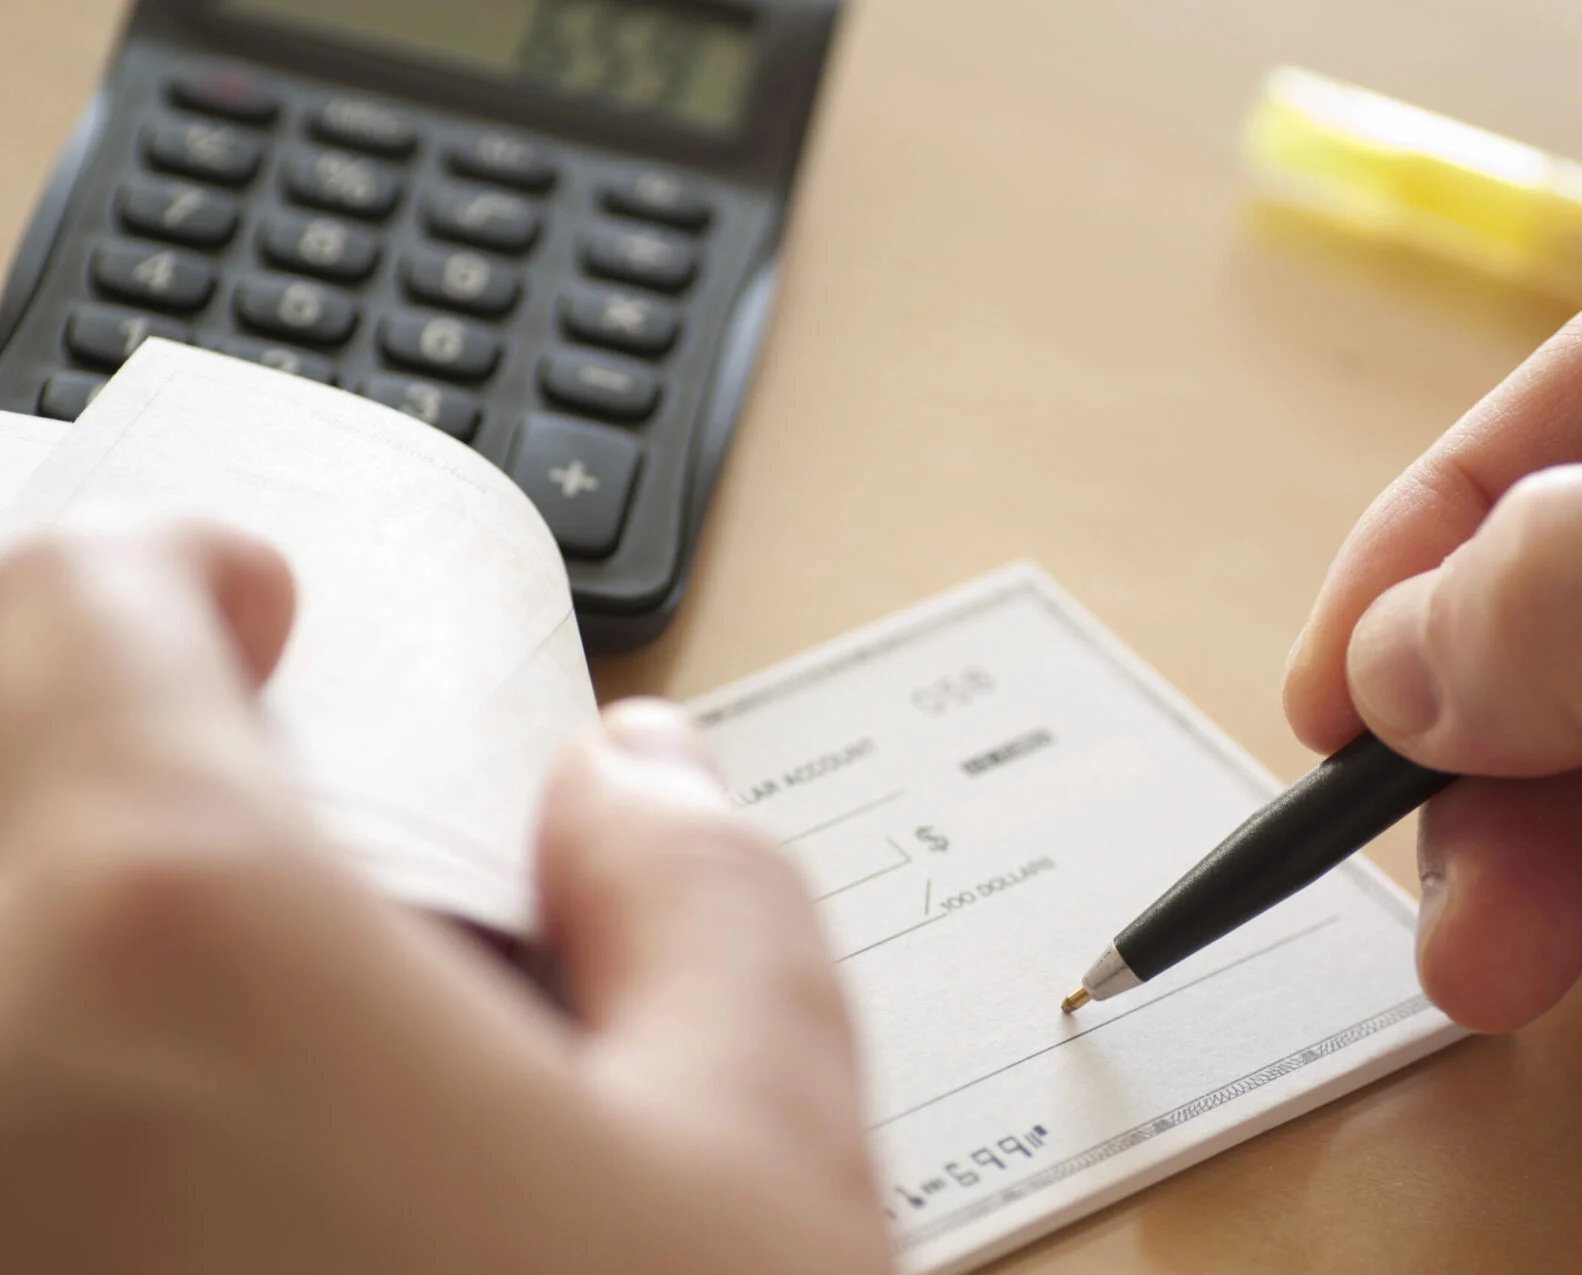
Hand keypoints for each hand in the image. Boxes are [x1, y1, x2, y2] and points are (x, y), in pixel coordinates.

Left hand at [0, 522, 888, 1274]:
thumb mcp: (762, 1151)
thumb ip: (704, 897)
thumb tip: (636, 784)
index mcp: (180, 960)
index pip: (78, 609)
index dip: (183, 571)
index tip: (259, 610)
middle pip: (12, 764)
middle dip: (143, 738)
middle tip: (299, 812)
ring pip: (10, 939)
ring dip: (108, 905)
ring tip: (301, 1000)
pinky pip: (18, 1098)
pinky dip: (81, 1049)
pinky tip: (255, 1155)